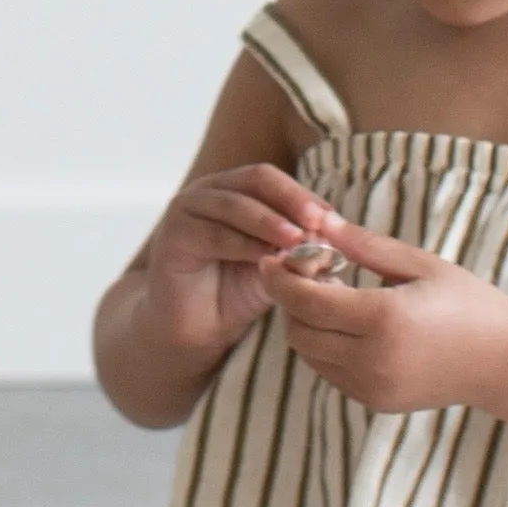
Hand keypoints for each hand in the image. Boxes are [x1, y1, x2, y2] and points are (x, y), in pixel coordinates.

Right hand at [123, 156, 338, 384]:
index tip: (334, 220)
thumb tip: (335, 237)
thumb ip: (302, 249)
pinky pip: (213, 233)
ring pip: (235, 204)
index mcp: (236, 189)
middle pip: (256, 179)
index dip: (305, 196)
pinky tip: (268, 260)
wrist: (196, 327)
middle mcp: (210, 191)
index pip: (275, 180)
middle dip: (291, 199)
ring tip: (298, 241)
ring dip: (270, 221)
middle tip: (318, 221)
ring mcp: (187, 210)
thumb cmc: (238, 292)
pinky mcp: (172, 236)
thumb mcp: (279, 266)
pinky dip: (244, 244)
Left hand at [265, 212, 507, 418]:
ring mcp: (372, 386)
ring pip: (309, 355)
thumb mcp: (418, 264)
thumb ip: (363, 245)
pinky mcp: (375, 401)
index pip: (305, 300)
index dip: (280, 278)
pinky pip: (329, 372)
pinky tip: (346, 324)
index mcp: (383, 319)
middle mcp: (372, 359)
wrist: (506, 362)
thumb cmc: (468, 302)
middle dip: (289, 301)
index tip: (271, 258)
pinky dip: (324, 347)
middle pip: (298, 330)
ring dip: (304, 324)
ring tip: (327, 296)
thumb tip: (318, 220)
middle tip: (302, 274)